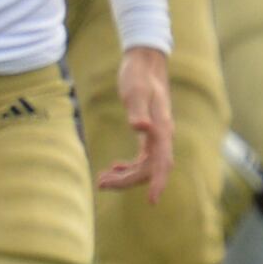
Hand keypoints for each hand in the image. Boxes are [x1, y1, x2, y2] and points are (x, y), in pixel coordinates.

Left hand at [95, 45, 174, 200]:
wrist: (145, 63)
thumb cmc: (139, 76)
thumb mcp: (135, 91)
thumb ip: (138, 111)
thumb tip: (141, 128)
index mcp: (162, 130)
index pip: (162, 163)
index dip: (156, 183)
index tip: (151, 201)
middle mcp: (162, 136)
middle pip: (149, 169)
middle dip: (127, 181)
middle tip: (100, 184)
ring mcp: (157, 136)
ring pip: (144, 166)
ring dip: (125, 176)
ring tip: (101, 180)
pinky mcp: (149, 133)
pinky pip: (143, 158)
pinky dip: (129, 166)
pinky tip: (114, 167)